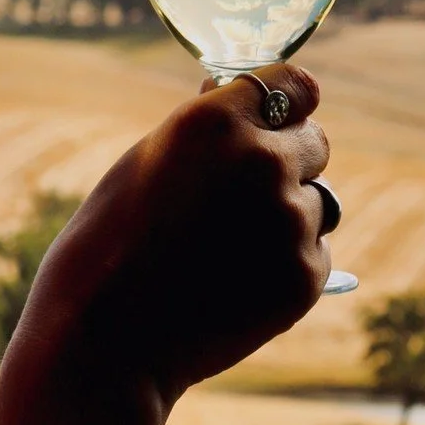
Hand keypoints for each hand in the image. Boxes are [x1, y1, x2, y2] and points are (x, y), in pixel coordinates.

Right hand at [14, 64, 331, 409]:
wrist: (105, 339)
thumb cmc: (108, 244)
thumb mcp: (146, 162)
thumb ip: (206, 131)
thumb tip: (247, 106)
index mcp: (216, 121)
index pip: (295, 85)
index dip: (290, 104)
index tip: (285, 116)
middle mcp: (262, 161)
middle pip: (317, 142)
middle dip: (289, 160)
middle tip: (242, 196)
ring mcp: (289, 220)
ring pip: (318, 202)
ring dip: (289, 215)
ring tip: (229, 248)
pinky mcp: (305, 275)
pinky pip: (314, 252)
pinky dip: (286, 264)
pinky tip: (235, 282)